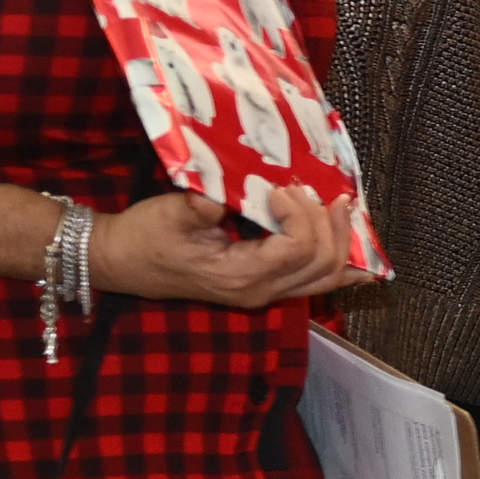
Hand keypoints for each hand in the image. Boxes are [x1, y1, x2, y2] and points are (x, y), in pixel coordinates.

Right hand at [92, 192, 359, 308]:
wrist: (118, 262)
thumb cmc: (142, 237)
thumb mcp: (171, 213)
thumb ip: (209, 202)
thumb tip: (244, 185)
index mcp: (239, 276)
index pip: (297, 249)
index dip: (300, 215)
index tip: (281, 188)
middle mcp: (259, 292)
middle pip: (322, 264)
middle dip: (329, 224)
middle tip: (320, 191)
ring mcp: (264, 293)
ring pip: (325, 277)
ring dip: (340, 241)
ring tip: (341, 207)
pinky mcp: (263, 286)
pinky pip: (314, 283)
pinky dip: (339, 266)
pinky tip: (361, 257)